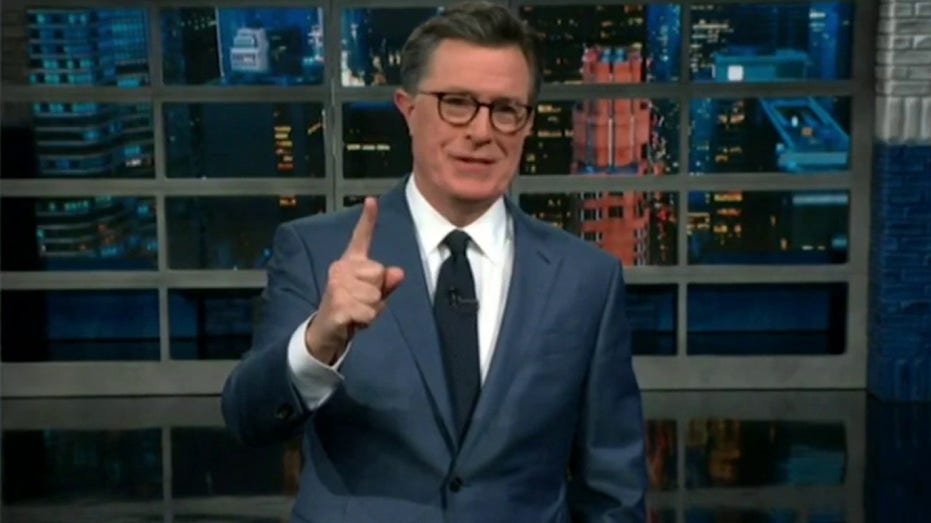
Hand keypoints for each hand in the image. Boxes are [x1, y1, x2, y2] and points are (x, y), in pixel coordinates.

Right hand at [305, 197, 404, 363]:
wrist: (327, 330)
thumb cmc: (353, 308)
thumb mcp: (375, 297)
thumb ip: (388, 284)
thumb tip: (398, 272)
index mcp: (351, 262)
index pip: (361, 238)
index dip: (368, 219)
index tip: (372, 200)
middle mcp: (341, 268)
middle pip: (379, 273)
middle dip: (378, 293)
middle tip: (361, 302)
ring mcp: (337, 285)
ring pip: (375, 295)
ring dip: (372, 309)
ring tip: (356, 311)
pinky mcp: (337, 303)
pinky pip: (368, 312)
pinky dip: (366, 320)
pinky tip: (353, 320)